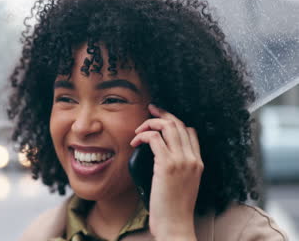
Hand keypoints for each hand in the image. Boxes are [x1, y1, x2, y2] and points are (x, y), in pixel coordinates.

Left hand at [130, 104, 202, 240]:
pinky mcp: (167, 165)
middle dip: (162, 114)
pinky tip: (135, 142)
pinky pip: (154, 139)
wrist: (175, 224)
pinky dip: (143, 135)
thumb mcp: (183, 185)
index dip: (174, 121)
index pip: (190, 131)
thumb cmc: (174, 209)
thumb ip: (178, 168)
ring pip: (168, 127)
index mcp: (198, 162)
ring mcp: (181, 161)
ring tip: (139, 130)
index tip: (160, 119)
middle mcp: (192, 159)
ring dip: (150, 123)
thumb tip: (161, 156)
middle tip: (150, 110)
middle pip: (179, 124)